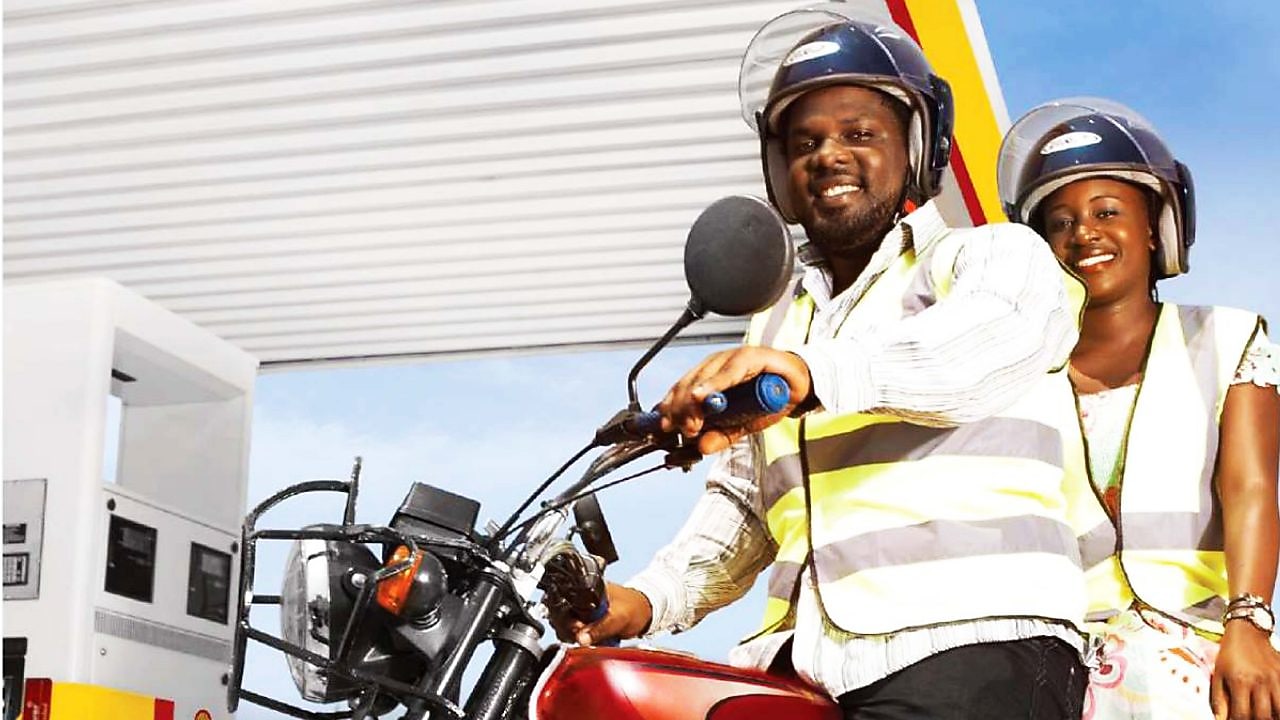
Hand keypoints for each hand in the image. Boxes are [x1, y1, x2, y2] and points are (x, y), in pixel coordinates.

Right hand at [548, 582, 652, 645]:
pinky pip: (576, 632)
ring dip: (574, 635)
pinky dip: (581, 639)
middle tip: (583, 636)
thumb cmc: (635, 608)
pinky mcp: (587, 620)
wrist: (646, 612)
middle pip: (561, 616)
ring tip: (589, 638)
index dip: (566, 619)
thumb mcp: (618, 618)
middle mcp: (583, 598)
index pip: (564, 604)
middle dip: (569, 630)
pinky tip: (590, 640)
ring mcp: (584, 609)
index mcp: (588, 589)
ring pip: (566, 625)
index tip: (576, 629)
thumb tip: (580, 638)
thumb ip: (600, 628)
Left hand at [656, 347, 812, 454]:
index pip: (680, 390)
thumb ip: (721, 435)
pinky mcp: (751, 356)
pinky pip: (730, 370)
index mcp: (708, 377)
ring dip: (694, 401)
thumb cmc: (767, 400)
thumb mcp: (741, 425)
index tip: (663, 427)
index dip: (669, 408)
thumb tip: (700, 447)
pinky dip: (716, 383)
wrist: (799, 386)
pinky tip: (704, 395)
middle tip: (685, 430)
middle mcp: (715, 365)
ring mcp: (731, 358)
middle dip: (681, 409)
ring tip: (692, 421)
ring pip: (704, 377)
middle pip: (688, 384)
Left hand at [1211, 621, 1279, 719]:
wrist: (1248, 632)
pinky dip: (1279, 705)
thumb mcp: (1218, 674)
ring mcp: (1276, 679)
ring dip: (1271, 716)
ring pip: (1279, 710)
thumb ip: (1219, 699)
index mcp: (1240, 682)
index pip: (1242, 715)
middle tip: (1250, 717)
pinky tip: (1272, 706)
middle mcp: (1260, 682)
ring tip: (1263, 714)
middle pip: (1264, 716)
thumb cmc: (1230, 654)